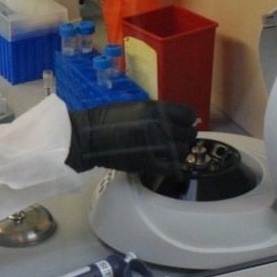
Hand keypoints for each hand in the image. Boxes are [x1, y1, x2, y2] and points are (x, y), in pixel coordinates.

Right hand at [66, 100, 197, 173]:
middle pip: (188, 133)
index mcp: (155, 109)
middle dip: (185, 137)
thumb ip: (156, 113)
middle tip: (177, 141)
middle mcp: (158, 125)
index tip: (183, 125)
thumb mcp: (135, 107)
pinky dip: (173, 168)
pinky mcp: (147, 163)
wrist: (87, 136)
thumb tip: (176, 120)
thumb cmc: (107, 119)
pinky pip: (171, 168)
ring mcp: (154, 145)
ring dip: (179, 153)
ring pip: (182, 151)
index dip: (188, 121)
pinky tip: (168, 166)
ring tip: (170, 153)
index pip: (188, 114)